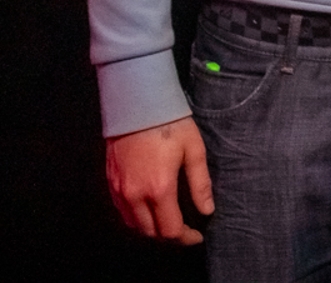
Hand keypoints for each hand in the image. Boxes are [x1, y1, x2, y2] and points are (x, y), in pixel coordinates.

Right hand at [105, 116, 212, 244]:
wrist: (137, 105)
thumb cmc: (171, 125)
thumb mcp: (194, 151)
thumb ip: (200, 184)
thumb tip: (207, 210)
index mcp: (159, 189)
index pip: (169, 230)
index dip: (185, 238)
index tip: (197, 235)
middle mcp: (134, 195)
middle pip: (149, 233)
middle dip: (169, 236)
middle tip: (185, 229)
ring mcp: (118, 191)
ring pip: (133, 226)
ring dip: (151, 229)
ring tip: (169, 221)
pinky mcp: (110, 183)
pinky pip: (121, 212)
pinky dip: (135, 219)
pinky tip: (149, 210)